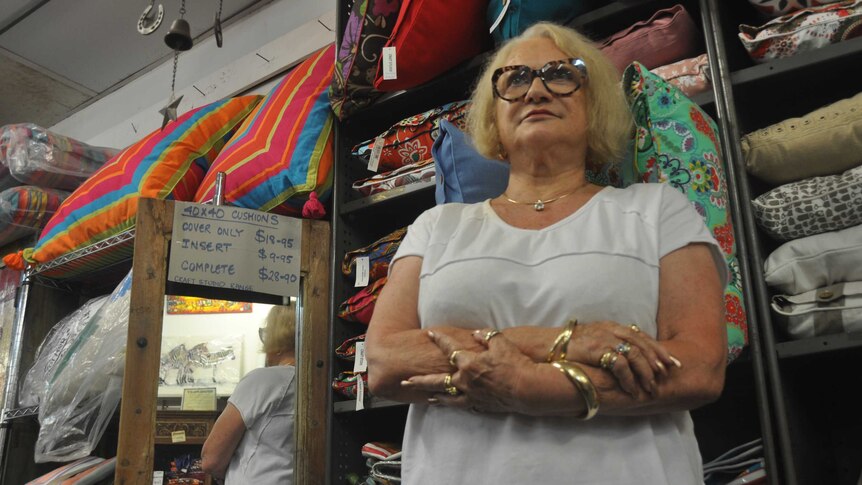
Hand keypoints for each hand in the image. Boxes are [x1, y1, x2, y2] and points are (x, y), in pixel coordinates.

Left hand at [401, 330, 535, 413]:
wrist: (527, 389)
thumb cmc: (515, 364)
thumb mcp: (501, 343)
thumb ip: (486, 336)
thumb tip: (476, 333)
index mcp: (469, 363)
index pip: (449, 349)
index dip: (439, 340)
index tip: (430, 334)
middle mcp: (465, 381)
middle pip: (436, 381)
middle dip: (419, 380)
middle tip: (405, 382)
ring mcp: (471, 395)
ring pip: (446, 397)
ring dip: (433, 395)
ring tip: (423, 396)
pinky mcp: (479, 405)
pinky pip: (460, 405)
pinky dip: (451, 404)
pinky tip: (447, 404)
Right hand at [566, 321, 677, 397]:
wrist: (547, 346)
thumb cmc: (569, 347)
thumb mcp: (593, 340)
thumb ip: (609, 344)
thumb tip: (626, 357)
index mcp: (611, 326)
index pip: (641, 336)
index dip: (657, 349)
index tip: (671, 362)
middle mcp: (610, 330)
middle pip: (642, 343)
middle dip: (658, 359)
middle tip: (667, 374)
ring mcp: (603, 339)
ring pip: (634, 354)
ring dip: (645, 372)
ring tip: (650, 387)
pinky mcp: (596, 349)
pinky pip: (619, 365)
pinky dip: (628, 378)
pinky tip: (631, 389)